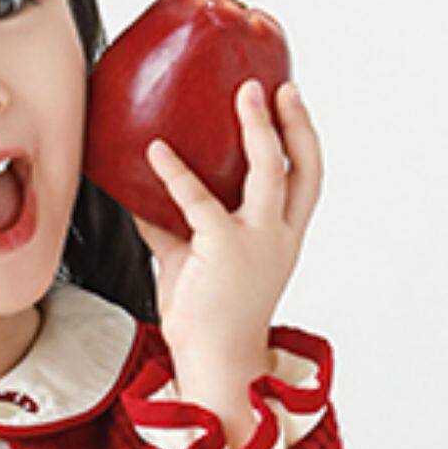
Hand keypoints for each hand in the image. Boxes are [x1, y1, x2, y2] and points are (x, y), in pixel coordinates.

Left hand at [139, 79, 322, 414]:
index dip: (302, 137)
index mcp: (281, 237)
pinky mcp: (224, 249)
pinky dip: (175, 173)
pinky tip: (156, 150)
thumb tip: (141, 200)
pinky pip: (199, 200)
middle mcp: (279, 236)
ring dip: (259, 129)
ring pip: (270, 172)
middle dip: (294, 123)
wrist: (213, 361)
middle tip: (277, 87)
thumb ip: (175, 228)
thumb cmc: (208, 316)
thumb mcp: (192, 261)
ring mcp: (257, 241)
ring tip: (244, 95)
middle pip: (302, 168)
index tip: (291, 102)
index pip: (306, 179)